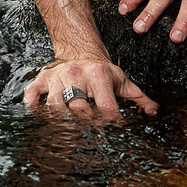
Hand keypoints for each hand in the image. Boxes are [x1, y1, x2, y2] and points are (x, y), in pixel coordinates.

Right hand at [21, 57, 156, 119]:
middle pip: (78, 108)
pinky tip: (40, 116)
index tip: (113, 130)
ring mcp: (58, 76)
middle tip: (89, 136)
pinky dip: (34, 106)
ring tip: (68, 132)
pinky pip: (33, 94)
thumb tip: (154, 112)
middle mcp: (77, 74)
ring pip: (55, 104)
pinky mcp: (43, 78)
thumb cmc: (102, 71)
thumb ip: (140, 98)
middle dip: (85, 125)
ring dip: (60, 120)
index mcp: (99, 75)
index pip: (106, 106)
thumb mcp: (123, 81)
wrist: (80, 50)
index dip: (111, 122)